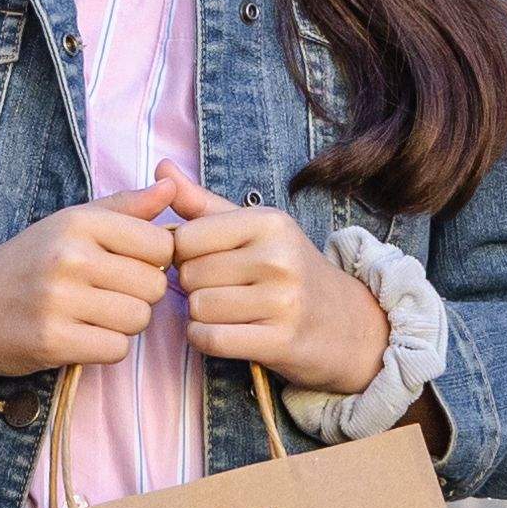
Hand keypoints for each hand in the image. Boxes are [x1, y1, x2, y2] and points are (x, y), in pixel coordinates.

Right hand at [0, 192, 181, 381]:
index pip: (160, 244)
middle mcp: (68, 256)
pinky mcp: (52, 340)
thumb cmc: (27, 264)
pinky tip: (81, 336)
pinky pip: (116, 349)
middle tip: (106, 295)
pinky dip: (105, 348)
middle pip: (155, 286)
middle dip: (139, 296)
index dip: (153, 261)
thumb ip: (124, 207)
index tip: (127, 266)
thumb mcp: (69, 224)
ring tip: (92, 315)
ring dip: (123, 324)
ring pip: (139, 319)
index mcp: (78, 222)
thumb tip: (171, 186)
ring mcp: (59, 300)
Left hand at [153, 177, 392, 397]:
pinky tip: (221, 331)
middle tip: (218, 289)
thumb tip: (161, 167)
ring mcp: (283, 300)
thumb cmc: (288, 269)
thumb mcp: (253, 227)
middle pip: (190, 275)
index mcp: (268, 222)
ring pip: (198, 308)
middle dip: (192, 286)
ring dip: (199, 315)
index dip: (181, 254)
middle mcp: (278, 257)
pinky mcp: (281, 340)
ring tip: (224, 310)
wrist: (346, 321)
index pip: (185, 237)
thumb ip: (202, 202)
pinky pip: (212, 339)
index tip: (201, 260)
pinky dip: (204, 338)